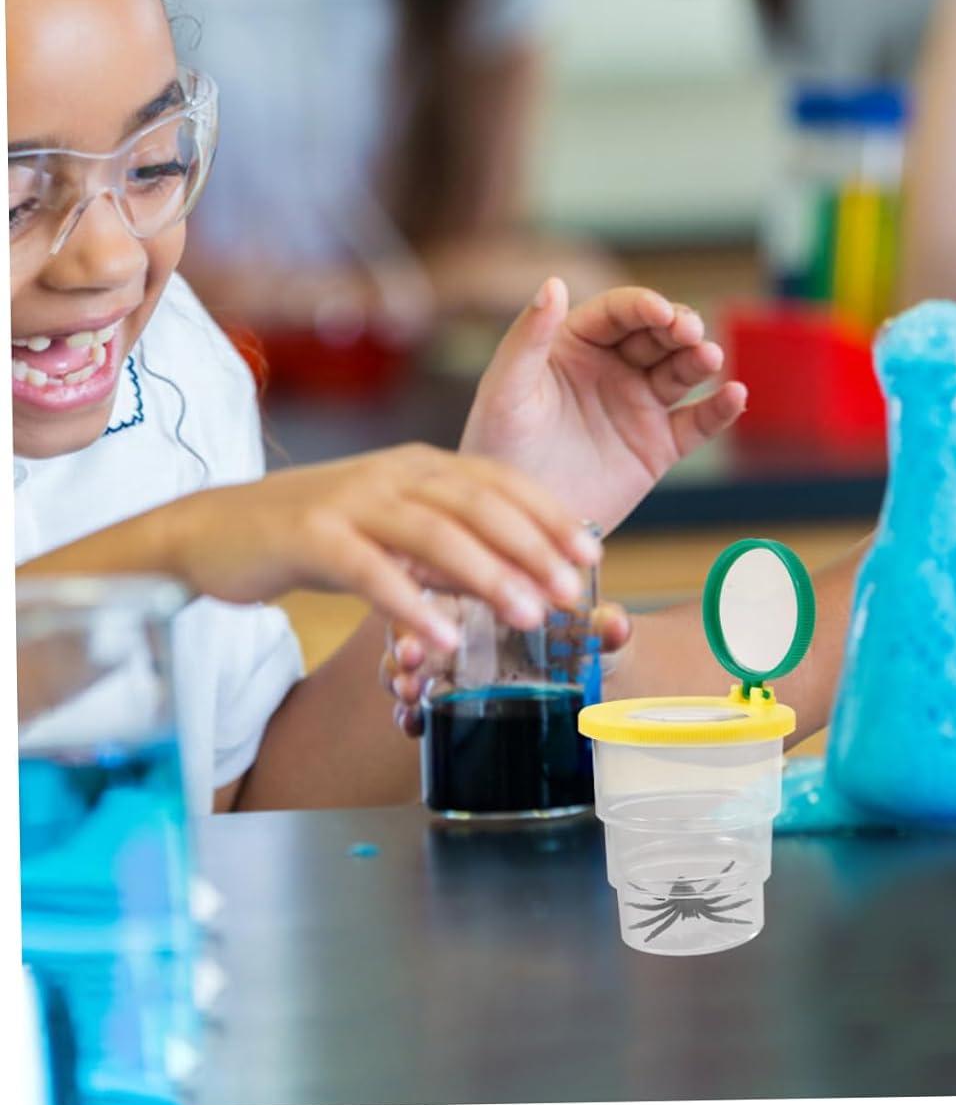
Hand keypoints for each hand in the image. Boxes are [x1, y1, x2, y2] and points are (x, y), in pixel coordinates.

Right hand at [146, 444, 601, 651]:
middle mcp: (393, 473)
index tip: (592, 552)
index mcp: (420, 465)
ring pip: (434, 532)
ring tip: (528, 614)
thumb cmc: (316, 532)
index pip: (501, 481)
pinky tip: (438, 639)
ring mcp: (351, 500)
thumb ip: (448, 542)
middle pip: (479, 503)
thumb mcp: (392, 527)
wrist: (212, 528)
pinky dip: (409, 603)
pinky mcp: (309, 535)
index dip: (550, 514)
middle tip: (573, 591)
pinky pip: (369, 570)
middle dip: (534, 546)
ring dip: (488, 574)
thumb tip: (517, 574)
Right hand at [381, 599, 632, 736]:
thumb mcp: (592, 630)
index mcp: (488, 589)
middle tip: (409, 663)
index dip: (431, 597)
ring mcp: (452, 660)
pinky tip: (412, 724)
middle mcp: (461, 622)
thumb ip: (601, 628)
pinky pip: (420, 704)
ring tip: (408, 698)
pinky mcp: (452, 699)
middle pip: (416, 624)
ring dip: (401, 678)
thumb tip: (615, 625)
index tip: (426, 618)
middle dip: (406, 644)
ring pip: (410, 664)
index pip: (445, 583)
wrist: (596, 675)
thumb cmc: (585, 638)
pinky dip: (411, 713)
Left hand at [460, 278, 747, 531]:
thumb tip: (554, 283)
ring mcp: (639, 406)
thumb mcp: (506, 390)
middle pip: (657, 335)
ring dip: (701, 360)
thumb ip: (528, 338)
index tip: (659, 311)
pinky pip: (696, 423)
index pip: (618, 312)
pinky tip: (735, 396)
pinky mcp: (658, 447)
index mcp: (575, 345)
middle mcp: (612, 369)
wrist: (517, 525)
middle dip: (678, 327)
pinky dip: (720, 410)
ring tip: (709, 358)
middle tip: (690, 332)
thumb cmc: (497, 449)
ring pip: (682, 372)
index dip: (643, 305)